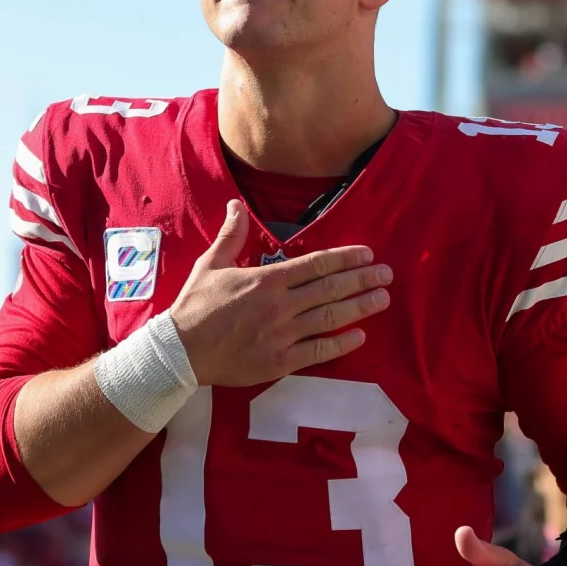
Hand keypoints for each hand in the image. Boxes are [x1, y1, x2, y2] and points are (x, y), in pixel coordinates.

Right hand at [169, 200, 389, 387]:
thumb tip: (237, 204)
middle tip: (387, 274)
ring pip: (330, 318)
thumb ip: (231, 236)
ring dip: (360, 307)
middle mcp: (281, 305)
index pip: (316, 265)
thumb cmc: (195, 306)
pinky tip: (360, 336)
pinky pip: (319, 351)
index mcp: (267, 280)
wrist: (180, 351)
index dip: (344, 258)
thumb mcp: (210, 264)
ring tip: (382, 299)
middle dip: (362, 280)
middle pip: (331, 289)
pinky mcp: (280, 361)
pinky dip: (341, 343)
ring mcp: (283, 334)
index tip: (367, 254)